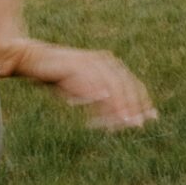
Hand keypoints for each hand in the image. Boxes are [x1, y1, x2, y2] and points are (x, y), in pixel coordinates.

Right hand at [40, 48, 157, 130]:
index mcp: (110, 64)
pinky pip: (90, 82)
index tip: (151, 118)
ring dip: (117, 105)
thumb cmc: (60, 77)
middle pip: (125, 85)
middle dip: (132, 106)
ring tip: (120, 122)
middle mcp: (104, 60)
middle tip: (135, 125)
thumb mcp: (85, 89)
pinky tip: (102, 104)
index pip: (133, 84)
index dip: (143, 102)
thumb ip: (103, 101)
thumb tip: (120, 120)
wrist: (34, 59)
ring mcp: (89, 61)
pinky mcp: (75, 65)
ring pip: (110, 85)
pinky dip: (97, 95)